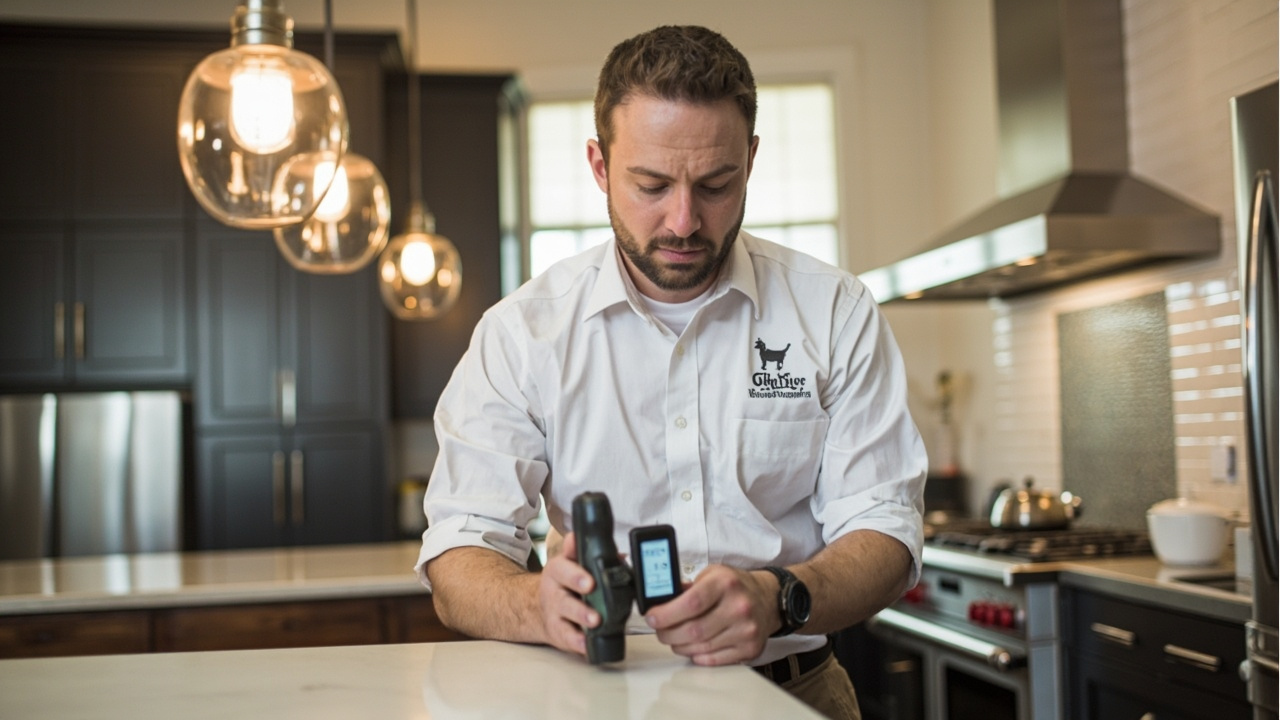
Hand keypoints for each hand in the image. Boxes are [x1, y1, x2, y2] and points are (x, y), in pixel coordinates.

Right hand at [537, 531, 599, 655]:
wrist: (540, 607)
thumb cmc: (565, 584)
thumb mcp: (573, 563)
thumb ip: (592, 557)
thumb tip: (619, 556)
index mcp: (559, 569)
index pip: (564, 568)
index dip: (576, 575)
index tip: (590, 581)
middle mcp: (553, 590)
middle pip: (565, 595)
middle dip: (579, 596)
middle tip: (592, 594)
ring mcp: (554, 612)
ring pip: (566, 615)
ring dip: (581, 617)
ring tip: (595, 620)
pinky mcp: (558, 632)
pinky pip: (567, 637)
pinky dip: (577, 641)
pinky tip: (587, 643)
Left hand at [642, 564, 777, 665]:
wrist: (768, 598)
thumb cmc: (735, 586)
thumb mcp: (711, 574)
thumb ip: (686, 587)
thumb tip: (658, 603)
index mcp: (725, 583)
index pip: (691, 603)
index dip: (666, 614)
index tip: (652, 618)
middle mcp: (738, 606)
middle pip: (693, 630)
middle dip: (668, 633)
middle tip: (660, 630)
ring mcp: (746, 630)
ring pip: (701, 647)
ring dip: (680, 646)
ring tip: (675, 638)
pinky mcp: (750, 648)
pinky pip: (714, 659)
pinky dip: (697, 656)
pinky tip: (692, 647)